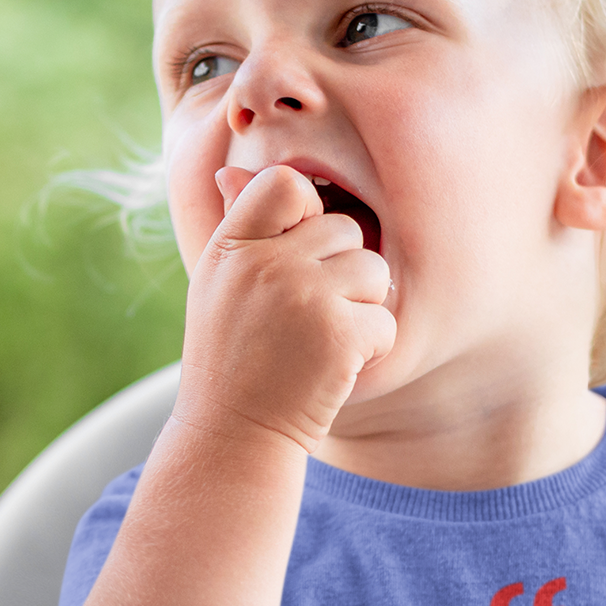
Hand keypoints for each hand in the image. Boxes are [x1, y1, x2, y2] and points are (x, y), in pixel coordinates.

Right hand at [176, 165, 395, 452]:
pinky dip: (372, 348)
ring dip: (363, 307)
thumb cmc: (230, 357)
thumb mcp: (219, 286)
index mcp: (233, 245)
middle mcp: (266, 263)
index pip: (286, 183)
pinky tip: (336, 367)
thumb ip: (238, 229)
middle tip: (311, 317)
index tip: (301, 253)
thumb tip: (232, 171)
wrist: (233, 434)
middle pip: (345, 228)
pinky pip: (386, 319)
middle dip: (343, 270)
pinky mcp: (339, 334)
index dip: (308, 211)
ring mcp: (304, 297)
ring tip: (323, 340)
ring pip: (374, 270)